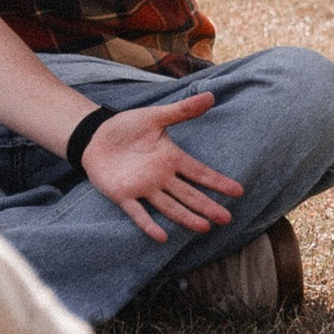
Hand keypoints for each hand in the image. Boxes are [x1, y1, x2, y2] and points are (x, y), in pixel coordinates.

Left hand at [78, 88, 244, 242]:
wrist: (95, 136)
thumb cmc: (127, 127)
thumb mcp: (155, 117)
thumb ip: (182, 111)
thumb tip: (210, 96)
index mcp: (171, 159)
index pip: (200, 172)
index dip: (218, 181)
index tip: (238, 191)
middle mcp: (161, 177)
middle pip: (189, 194)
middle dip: (207, 206)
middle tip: (226, 219)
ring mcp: (143, 188)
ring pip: (169, 206)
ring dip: (186, 217)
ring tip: (204, 227)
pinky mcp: (123, 195)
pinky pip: (137, 213)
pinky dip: (148, 225)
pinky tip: (161, 237)